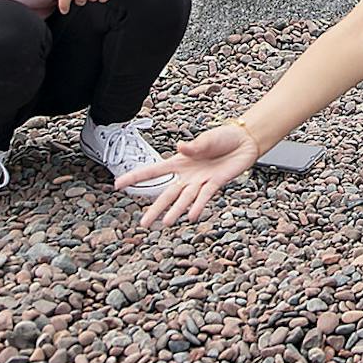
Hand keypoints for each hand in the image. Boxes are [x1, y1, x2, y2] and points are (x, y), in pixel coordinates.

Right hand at [124, 122, 259, 228]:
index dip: (135, 177)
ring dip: (176, 211)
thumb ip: (193, 146)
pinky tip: (192, 216)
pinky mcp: (216, 183)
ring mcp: (201, 181)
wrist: (245, 141)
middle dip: (155, 208)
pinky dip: (199, 205)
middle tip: (143, 224)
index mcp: (179, 161)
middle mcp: (187, 175)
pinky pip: (205, 196)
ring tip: (166, 223)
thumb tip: (180, 146)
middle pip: (168, 193)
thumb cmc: (222, 138)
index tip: (118, 185)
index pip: (153, 171)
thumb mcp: (206, 138)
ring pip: (184, 199)